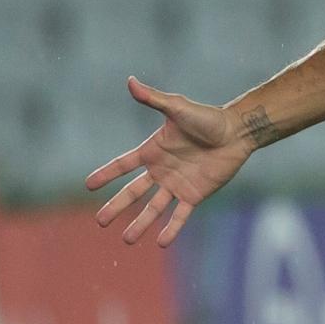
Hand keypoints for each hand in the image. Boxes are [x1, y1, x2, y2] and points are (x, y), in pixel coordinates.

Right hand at [86, 76, 250, 245]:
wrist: (237, 132)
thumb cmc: (208, 118)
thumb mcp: (178, 108)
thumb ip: (154, 99)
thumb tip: (130, 81)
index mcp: (153, 151)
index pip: (123, 165)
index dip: (106, 174)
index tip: (87, 185)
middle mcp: (162, 170)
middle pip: (133, 192)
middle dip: (117, 206)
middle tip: (100, 221)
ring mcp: (177, 184)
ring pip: (154, 208)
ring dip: (141, 223)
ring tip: (127, 240)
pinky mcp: (195, 194)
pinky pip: (181, 214)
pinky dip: (172, 228)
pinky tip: (161, 242)